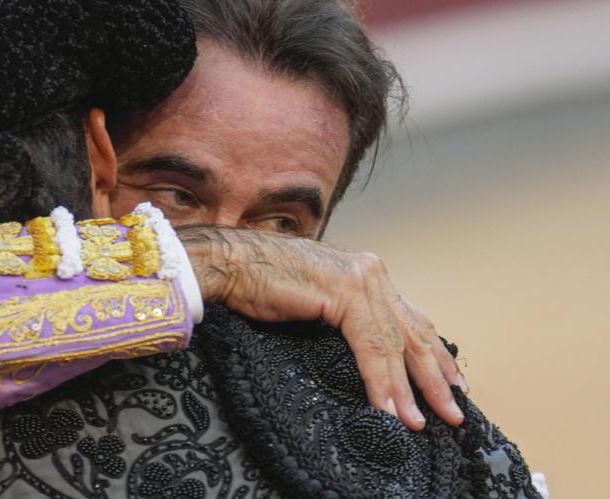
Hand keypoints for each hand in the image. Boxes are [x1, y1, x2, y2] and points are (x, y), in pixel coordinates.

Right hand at [178, 226, 466, 430]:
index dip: (434, 355)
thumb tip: (367, 353)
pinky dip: (380, 381)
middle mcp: (370, 271)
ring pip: (394, 344)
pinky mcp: (343, 292)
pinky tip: (387, 406)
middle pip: (412, 332)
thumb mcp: (318, 300)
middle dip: (433, 378)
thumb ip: (346, 316)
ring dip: (406, 389)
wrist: (232, 263)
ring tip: (416, 420)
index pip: (411, 319)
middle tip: (451, 412)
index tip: (451, 384)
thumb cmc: (262, 282)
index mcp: (367, 272)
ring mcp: (359, 279)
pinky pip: (370, 346)